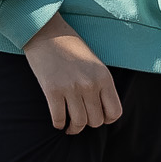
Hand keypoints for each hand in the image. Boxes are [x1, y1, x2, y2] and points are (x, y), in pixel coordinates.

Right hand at [23, 13, 120, 133]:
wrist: (46, 32)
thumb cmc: (70, 46)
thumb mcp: (94, 63)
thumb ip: (100, 84)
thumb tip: (100, 110)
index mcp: (104, 77)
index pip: (114, 112)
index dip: (106, 119)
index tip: (97, 116)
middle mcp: (90, 84)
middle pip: (95, 121)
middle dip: (88, 124)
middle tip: (80, 119)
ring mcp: (71, 88)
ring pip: (78, 124)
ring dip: (73, 128)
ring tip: (69, 126)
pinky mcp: (52, 91)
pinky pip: (59, 119)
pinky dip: (59, 124)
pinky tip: (58, 121)